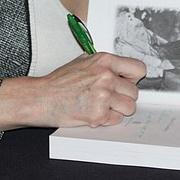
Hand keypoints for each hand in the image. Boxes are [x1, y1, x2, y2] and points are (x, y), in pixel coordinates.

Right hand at [0, 52, 145, 132]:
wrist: (41, 98)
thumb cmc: (59, 82)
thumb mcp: (82, 61)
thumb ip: (104, 65)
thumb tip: (122, 70)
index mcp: (104, 60)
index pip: (138, 68)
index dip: (134, 78)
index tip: (128, 82)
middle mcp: (106, 76)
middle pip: (134, 91)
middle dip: (124, 97)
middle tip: (109, 98)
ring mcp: (103, 95)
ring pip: (129, 107)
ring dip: (118, 110)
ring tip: (103, 106)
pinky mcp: (98, 113)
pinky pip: (116, 119)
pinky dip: (108, 119)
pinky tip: (94, 113)